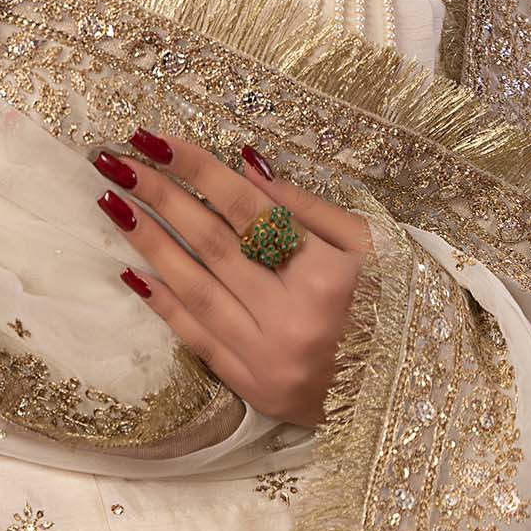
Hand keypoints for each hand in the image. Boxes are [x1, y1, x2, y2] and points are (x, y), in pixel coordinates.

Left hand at [91, 129, 375, 428]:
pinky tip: (133, 271)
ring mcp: (270, 359)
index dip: (197, 170)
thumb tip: (242, 164)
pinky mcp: (255, 390)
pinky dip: (165, 305)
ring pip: (196, 290)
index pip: (247, 208)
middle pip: (212, 244)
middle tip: (114, 160)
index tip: (151, 138)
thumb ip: (306, 205)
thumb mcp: (373, 245)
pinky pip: (199, 339)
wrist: (417, 392)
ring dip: (149, 244)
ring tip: (112, 203)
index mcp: (330, 275)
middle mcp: (294, 317)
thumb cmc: (401, 305)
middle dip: (159, 197)